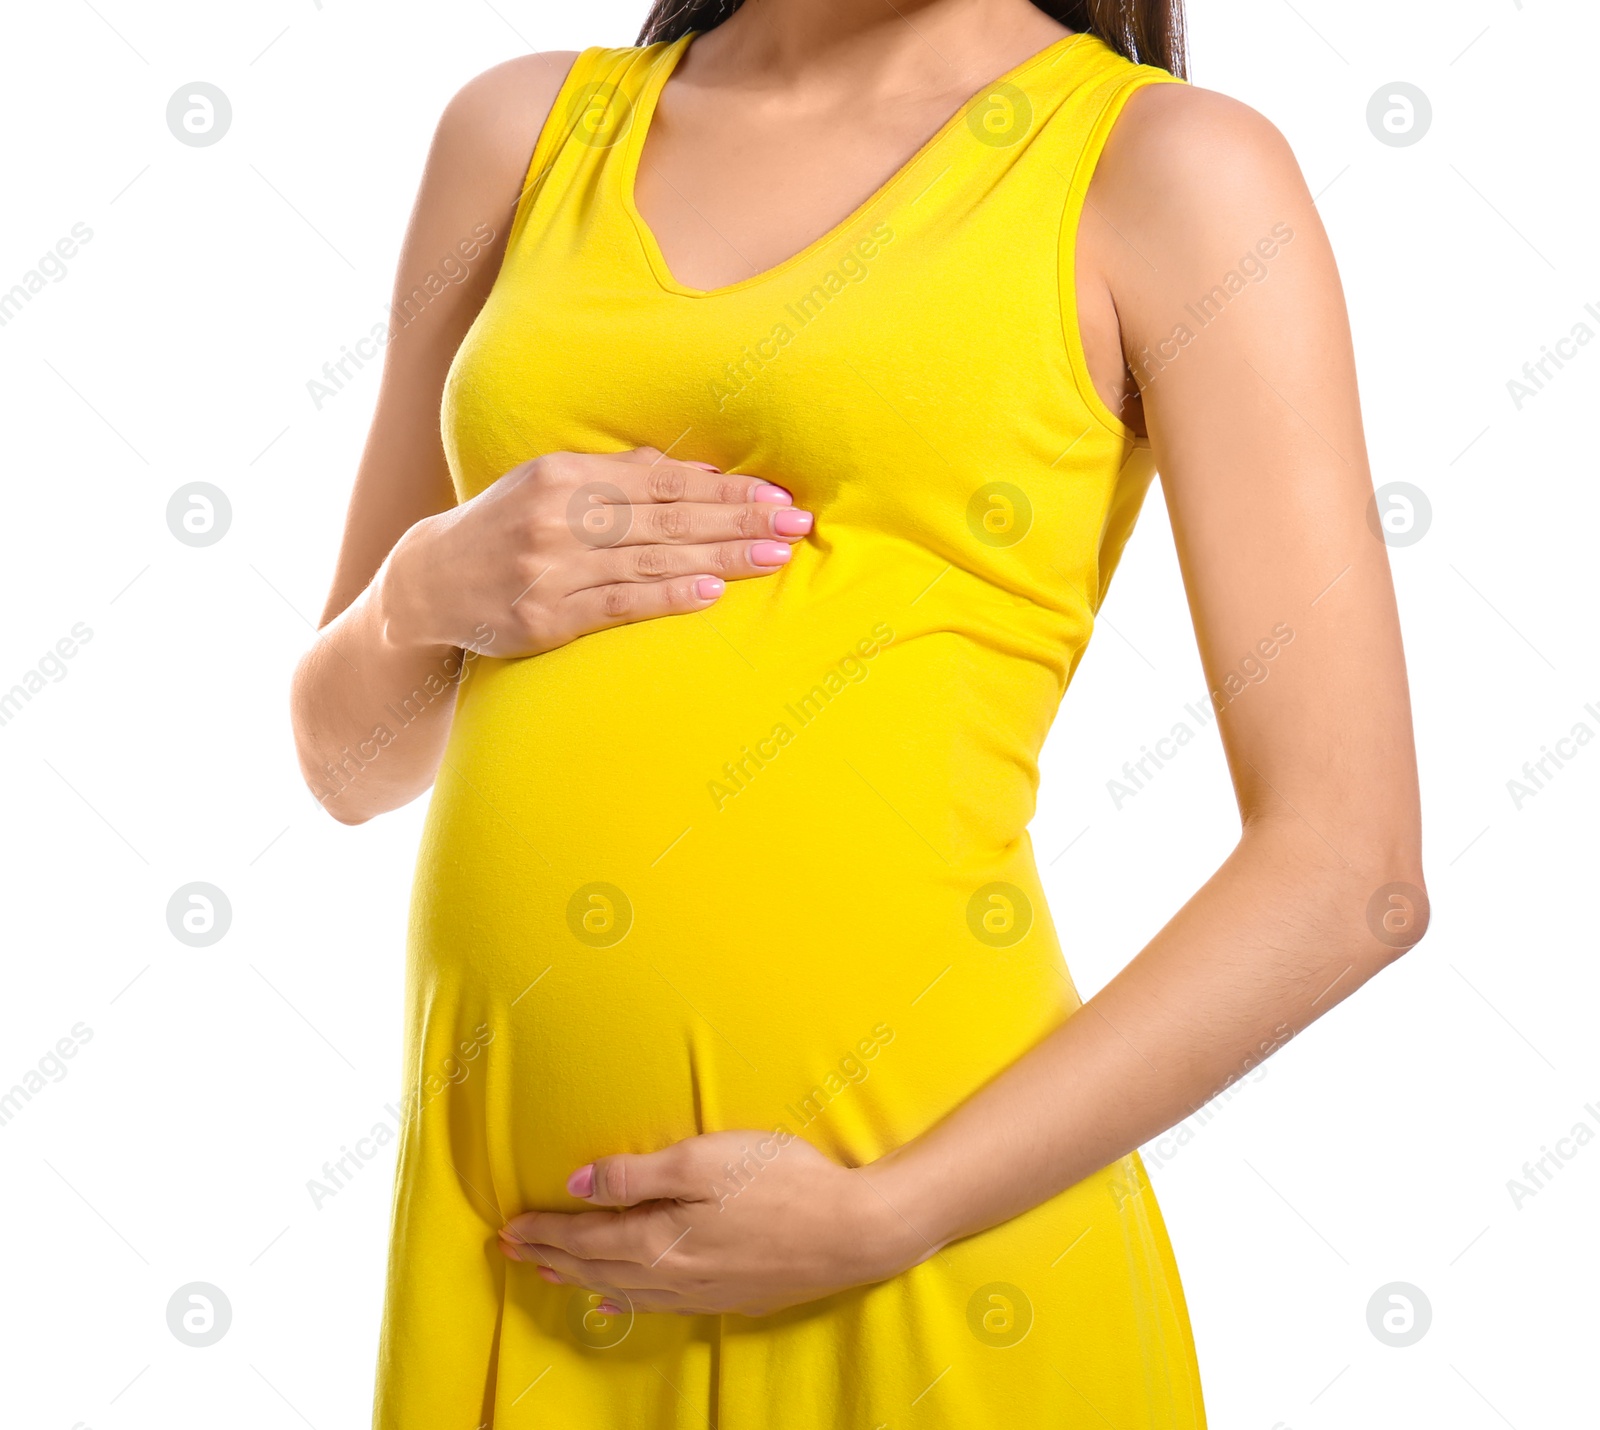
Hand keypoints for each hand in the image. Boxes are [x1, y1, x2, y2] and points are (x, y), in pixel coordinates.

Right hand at [378, 447, 811, 657]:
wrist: (428, 583)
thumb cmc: (507, 527)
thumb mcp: (551, 485)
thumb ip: (617, 476)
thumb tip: (693, 469)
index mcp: (565, 475)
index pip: (664, 481)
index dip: (725, 490)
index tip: (776, 496)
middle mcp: (558, 517)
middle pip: (668, 519)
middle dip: (739, 521)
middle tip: (796, 523)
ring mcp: (550, 569)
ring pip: (652, 561)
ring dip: (721, 560)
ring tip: (774, 558)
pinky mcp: (545, 618)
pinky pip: (619, 605)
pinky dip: (667, 598)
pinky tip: (711, 595)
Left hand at [497, 1130, 923, 1317]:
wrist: (853, 1231)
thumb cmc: (781, 1181)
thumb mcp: (705, 1160)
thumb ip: (637, 1175)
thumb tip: (576, 1185)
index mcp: (658, 1238)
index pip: (585, 1235)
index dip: (544, 1230)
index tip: (509, 1226)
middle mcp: (670, 1274)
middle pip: (594, 1266)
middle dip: (550, 1255)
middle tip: (511, 1249)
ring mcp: (700, 1291)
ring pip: (621, 1289)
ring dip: (579, 1278)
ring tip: (549, 1273)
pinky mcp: (727, 1296)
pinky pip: (655, 1304)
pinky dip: (622, 1301)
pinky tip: (615, 1302)